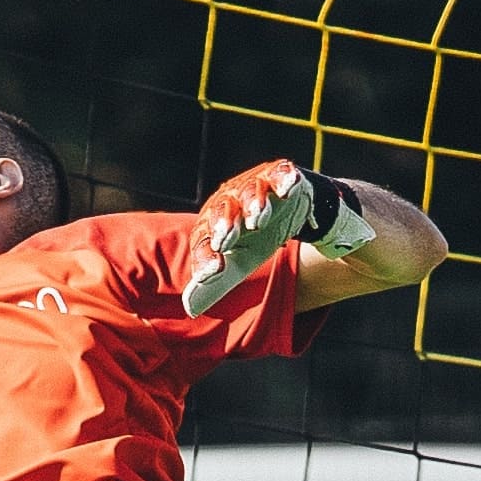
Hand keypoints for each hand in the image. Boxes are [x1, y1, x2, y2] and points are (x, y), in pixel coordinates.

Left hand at [193, 159, 372, 294]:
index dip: (206, 256)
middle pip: (222, 208)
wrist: (289, 211)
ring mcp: (255, 184)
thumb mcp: (238, 263)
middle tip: (225, 240)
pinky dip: (284, 178)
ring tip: (258, 219)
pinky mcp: (280, 175)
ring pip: (251, 189)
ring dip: (253, 202)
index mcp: (213, 222)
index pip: (204, 238)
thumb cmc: (255, 239)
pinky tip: (288, 188)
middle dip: (224, 223)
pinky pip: (281, 173)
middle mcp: (230, 199)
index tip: (212, 275)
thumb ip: (215, 284)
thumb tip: (191, 308)